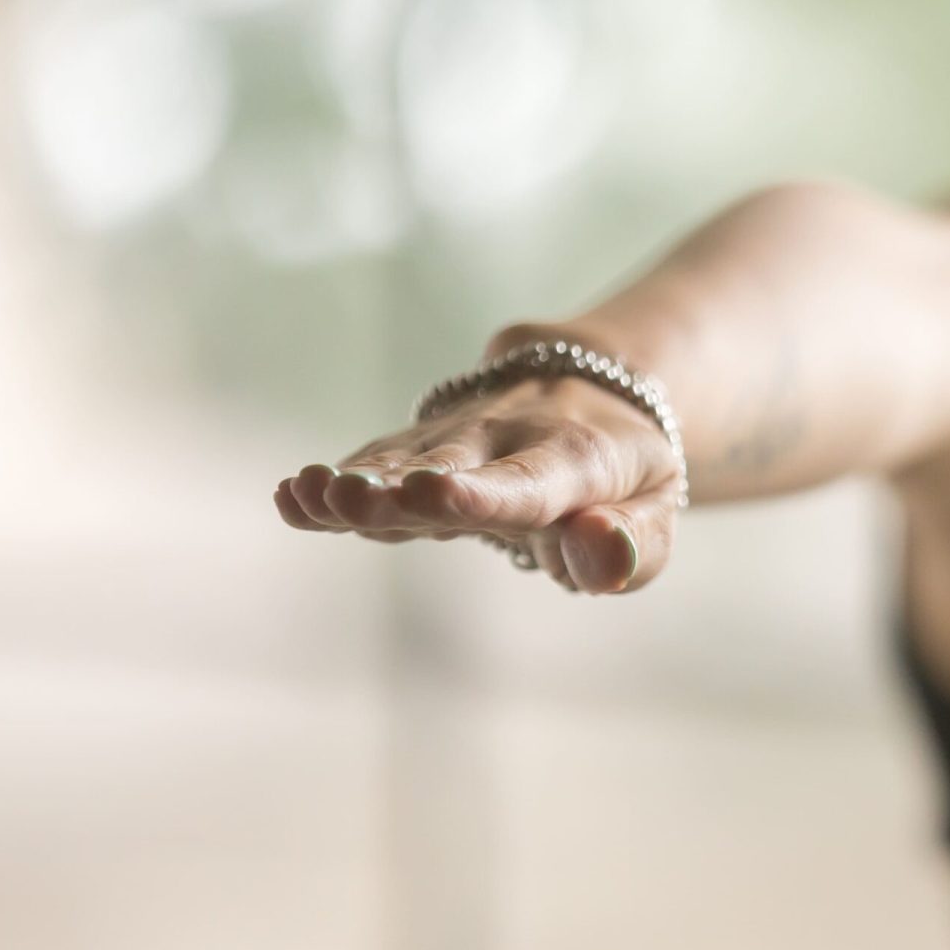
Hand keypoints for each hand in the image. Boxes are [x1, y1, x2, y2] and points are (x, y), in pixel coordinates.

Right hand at [273, 374, 683, 593]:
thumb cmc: (627, 477)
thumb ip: (635, 546)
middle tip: (353, 496)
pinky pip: (377, 461)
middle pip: (449, 464)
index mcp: (576, 456)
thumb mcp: (656, 512)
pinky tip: (293, 496)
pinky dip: (339, 482)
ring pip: (402, 460)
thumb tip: (599, 555)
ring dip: (356, 480)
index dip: (482, 492)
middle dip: (401, 484)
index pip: (529, 480)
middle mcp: (508, 435)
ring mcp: (456, 436)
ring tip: (308, 494)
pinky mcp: (418, 445)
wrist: (594, 394)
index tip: (436, 495)